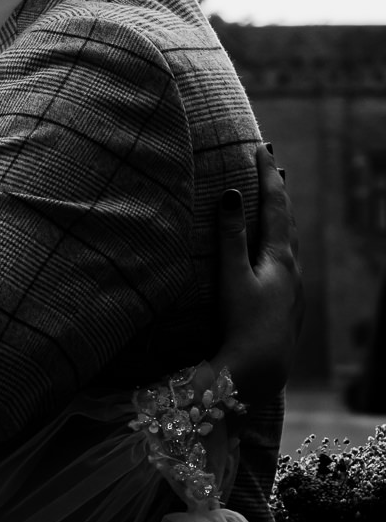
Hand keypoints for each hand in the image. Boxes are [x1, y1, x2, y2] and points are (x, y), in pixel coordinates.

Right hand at [215, 146, 302, 399]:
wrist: (260, 372)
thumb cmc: (243, 326)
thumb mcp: (232, 278)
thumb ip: (229, 237)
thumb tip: (228, 193)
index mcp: (279, 257)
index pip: (274, 205)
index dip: (267, 176)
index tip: (261, 149)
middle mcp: (292, 269)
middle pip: (286, 220)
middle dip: (278, 191)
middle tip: (273, 166)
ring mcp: (293, 288)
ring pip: (290, 241)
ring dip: (282, 217)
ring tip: (277, 202)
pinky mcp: (288, 305)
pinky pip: (287, 261)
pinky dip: (281, 243)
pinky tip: (277, 254)